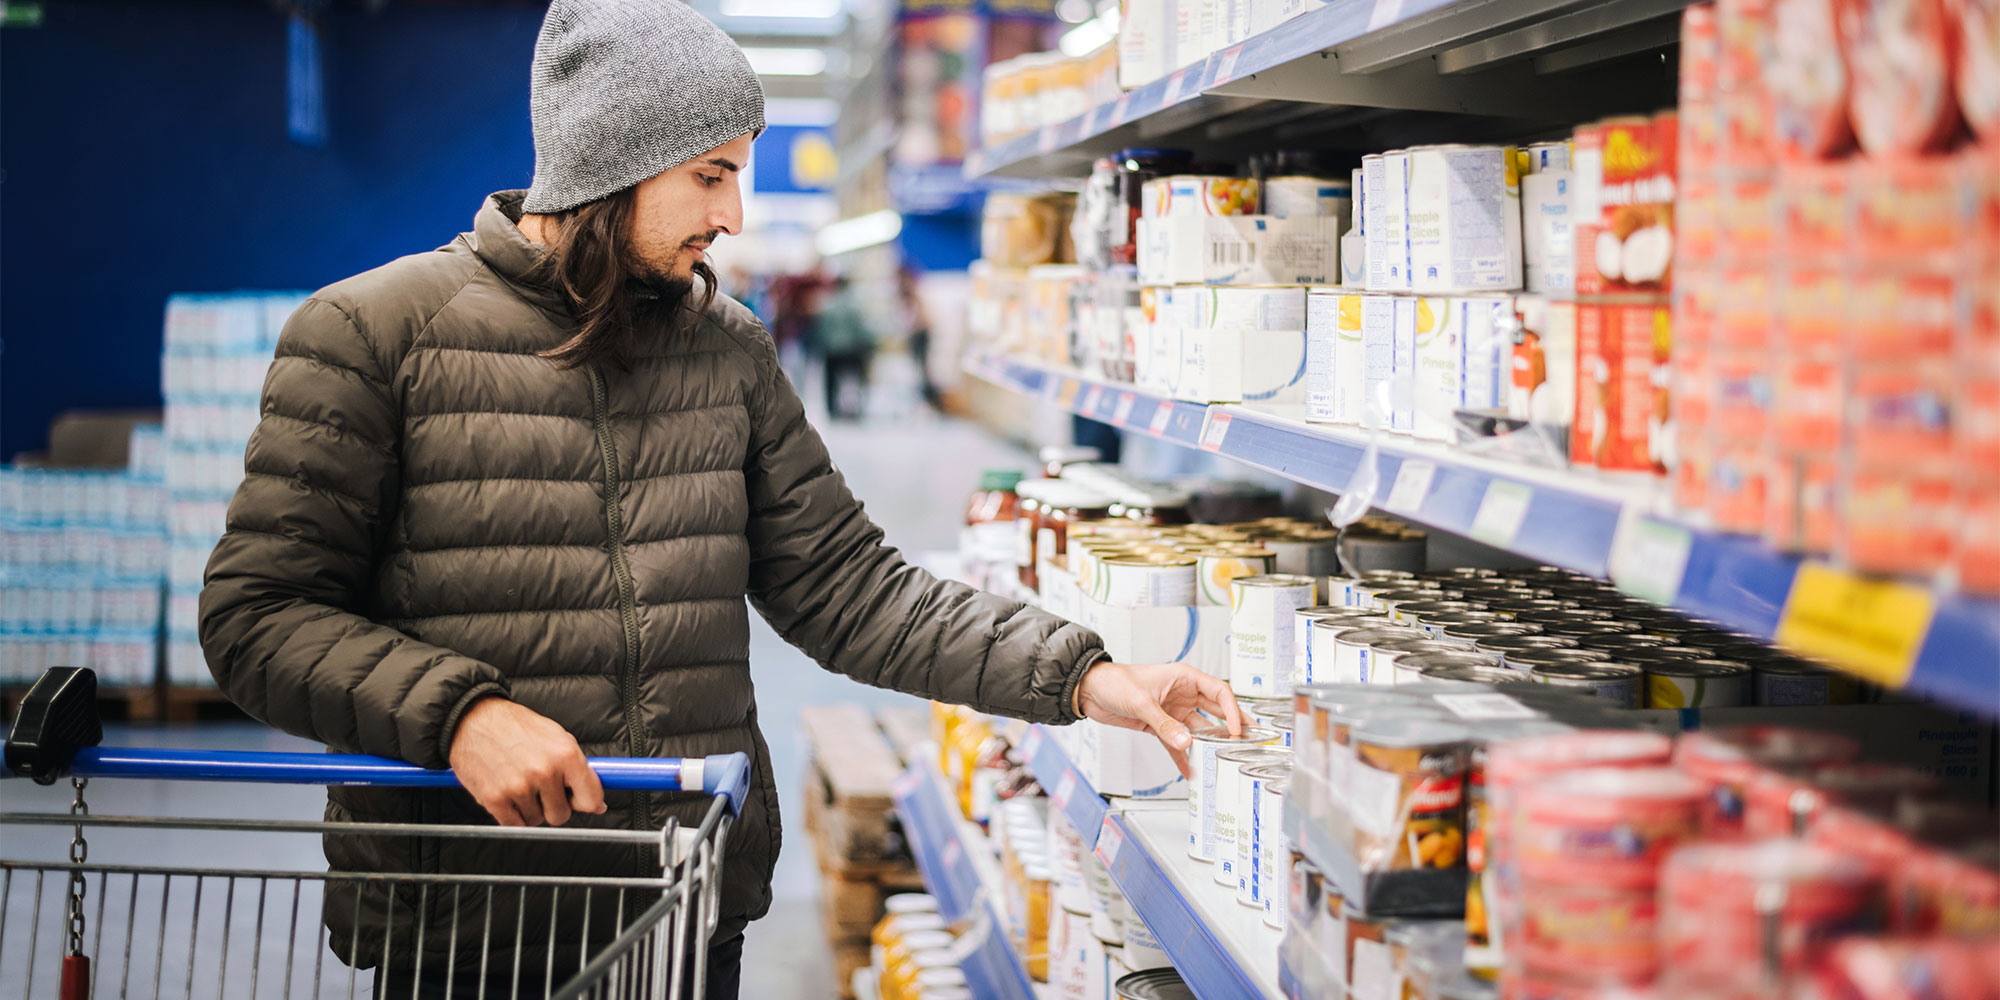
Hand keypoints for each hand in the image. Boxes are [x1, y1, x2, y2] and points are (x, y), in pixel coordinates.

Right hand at [448, 697, 605, 826]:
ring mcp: (519, 787)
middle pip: (561, 815)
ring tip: (520, 783)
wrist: (473, 719)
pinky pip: (514, 825)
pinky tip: (507, 793)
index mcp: (566, 754)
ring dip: (530, 809)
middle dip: (553, 805)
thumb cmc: (515, 726)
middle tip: (541, 787)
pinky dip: (511, 815)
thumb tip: (596, 802)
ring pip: (536, 821)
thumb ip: (578, 768)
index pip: (590, 799)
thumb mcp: (556, 736)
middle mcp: (544, 771)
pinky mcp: (495, 799)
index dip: (586, 803)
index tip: (579, 801)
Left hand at [1074, 661, 1244, 778]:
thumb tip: (1186, 742)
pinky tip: (1190, 770)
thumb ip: (1164, 724)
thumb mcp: (1142, 702)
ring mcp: (1173, 710)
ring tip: (1223, 759)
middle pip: (1216, 711)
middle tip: (1250, 741)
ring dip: (1209, 744)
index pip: (1219, 692)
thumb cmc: (1115, 681)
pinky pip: (1177, 742)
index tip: (1238, 730)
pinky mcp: (1160, 725)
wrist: (1090, 691)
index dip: (1233, 711)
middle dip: (1234, 726)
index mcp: (1184, 677)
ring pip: (1199, 729)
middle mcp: (1182, 693)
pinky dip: (1183, 756)